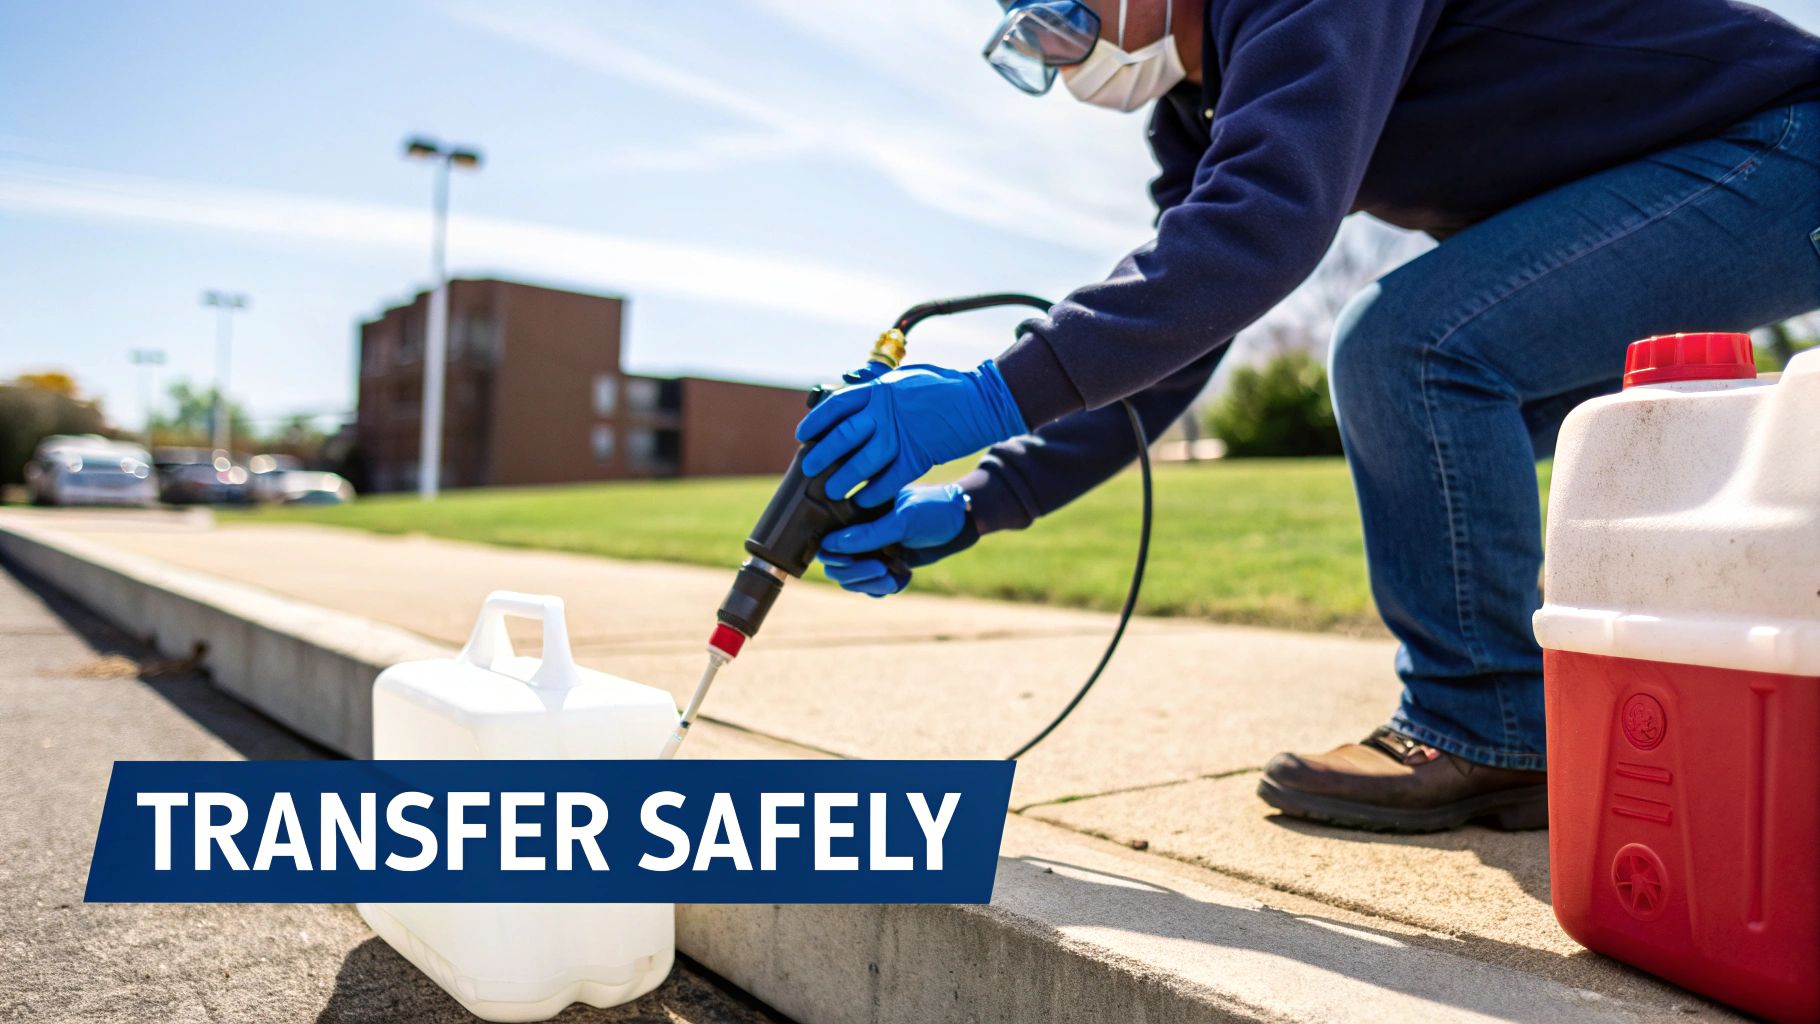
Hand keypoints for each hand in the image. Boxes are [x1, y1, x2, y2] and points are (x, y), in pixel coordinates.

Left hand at [796, 360, 1025, 507]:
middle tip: (809, 469)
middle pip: (843, 436)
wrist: (979, 400)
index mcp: (878, 388)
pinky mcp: (919, 456)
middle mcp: (885, 411)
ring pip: (862, 462)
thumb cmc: (940, 388)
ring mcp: (902, 435)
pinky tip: (862, 500)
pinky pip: (889, 479)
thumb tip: (850, 401)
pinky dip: (874, 492)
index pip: (836, 406)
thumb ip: (877, 391)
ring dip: (844, 479)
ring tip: (830, 492)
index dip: (816, 422)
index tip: (803, 437)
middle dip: (822, 455)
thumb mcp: (903, 379)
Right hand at [817, 484, 969, 596]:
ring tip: (892, 580)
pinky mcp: (882, 565)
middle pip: (835, 565)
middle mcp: (856, 532)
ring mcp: (868, 550)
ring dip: (868, 585)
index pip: (825, 539)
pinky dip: (880, 589)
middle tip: (880, 571)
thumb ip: (871, 532)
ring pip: (851, 579)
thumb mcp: (904, 518)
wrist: (960, 522)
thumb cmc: (933, 510)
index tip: (851, 560)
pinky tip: (899, 581)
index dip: (833, 555)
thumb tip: (833, 544)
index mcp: (854, 512)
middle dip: (855, 573)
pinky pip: (869, 586)